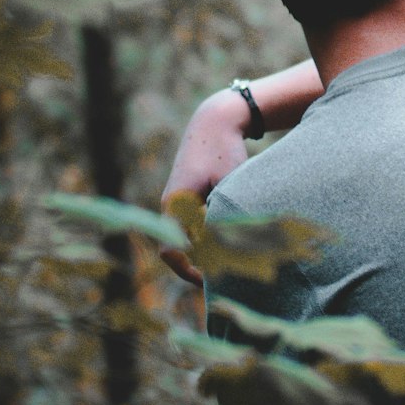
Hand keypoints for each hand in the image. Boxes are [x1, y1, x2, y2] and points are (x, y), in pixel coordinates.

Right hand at [159, 90, 250, 286]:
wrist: (216, 121)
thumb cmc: (225, 150)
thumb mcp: (229, 185)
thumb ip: (228, 216)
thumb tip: (234, 251)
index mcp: (175, 204)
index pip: (170, 250)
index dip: (188, 271)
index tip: (212, 282)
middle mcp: (171, 206)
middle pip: (177, 249)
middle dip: (199, 266)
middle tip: (227, 280)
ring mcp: (177, 202)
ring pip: (185, 239)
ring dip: (204, 252)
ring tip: (232, 264)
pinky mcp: (187, 198)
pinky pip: (191, 227)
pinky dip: (207, 239)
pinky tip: (230, 243)